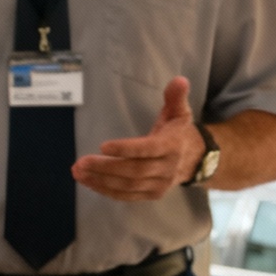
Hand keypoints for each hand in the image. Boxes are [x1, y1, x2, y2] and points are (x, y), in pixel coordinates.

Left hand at [73, 76, 201, 199]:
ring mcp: (160, 184)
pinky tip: (89, 182)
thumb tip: (179, 80)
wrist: (195, 160)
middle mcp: (167, 168)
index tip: (103, 146)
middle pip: (134, 170)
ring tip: (79, 172)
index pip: (148, 149)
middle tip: (81, 162)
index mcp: (172, 146)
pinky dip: (107, 191)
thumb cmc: (179, 133)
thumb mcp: (180, 112)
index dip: (126, 149)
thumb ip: (176, 96)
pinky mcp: (152, 194)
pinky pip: (128, 196)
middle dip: (106, 167)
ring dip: (101, 180)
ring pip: (128, 186)